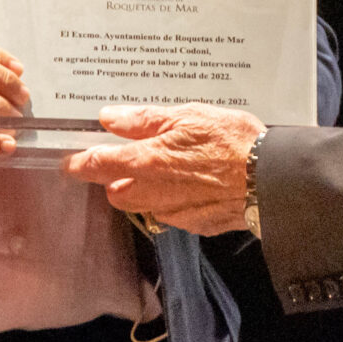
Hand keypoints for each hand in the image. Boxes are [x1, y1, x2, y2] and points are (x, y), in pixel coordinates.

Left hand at [63, 103, 262, 234]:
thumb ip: (144, 120)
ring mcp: (174, 213)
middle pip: (116, 192)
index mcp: (146, 163)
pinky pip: (171, 215)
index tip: (70, 160)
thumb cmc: (233, 141)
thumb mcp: (187, 116)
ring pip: (143, 205)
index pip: (97, 166)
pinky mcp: (195, 225)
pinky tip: (193, 184)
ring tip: (167, 168)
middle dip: (115, 179)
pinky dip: (173, 201)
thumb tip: (110, 118)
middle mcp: (154, 193)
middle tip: (129, 158)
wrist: (272, 180)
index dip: (79, 163)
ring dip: (144, 190)